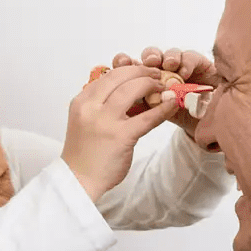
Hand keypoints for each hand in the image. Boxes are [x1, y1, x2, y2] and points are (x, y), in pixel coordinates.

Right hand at [63, 64, 176, 200]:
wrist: (78, 180)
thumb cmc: (83, 154)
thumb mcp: (85, 121)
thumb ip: (100, 105)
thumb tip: (126, 93)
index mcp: (82, 101)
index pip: (107, 75)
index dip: (128, 69)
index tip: (140, 71)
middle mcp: (90, 107)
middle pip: (120, 76)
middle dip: (141, 71)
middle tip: (155, 74)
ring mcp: (105, 121)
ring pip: (132, 89)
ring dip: (151, 84)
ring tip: (163, 87)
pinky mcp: (121, 136)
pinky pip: (147, 117)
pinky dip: (163, 109)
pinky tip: (172, 105)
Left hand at [113, 47, 216, 138]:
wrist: (204, 130)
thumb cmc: (173, 123)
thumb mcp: (148, 119)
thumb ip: (135, 107)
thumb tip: (112, 102)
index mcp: (143, 81)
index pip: (130, 66)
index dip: (124, 62)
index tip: (120, 61)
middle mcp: (162, 71)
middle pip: (151, 56)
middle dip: (147, 57)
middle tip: (148, 61)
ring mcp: (180, 68)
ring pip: (170, 54)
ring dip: (167, 57)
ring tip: (168, 65)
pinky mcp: (201, 67)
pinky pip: (192, 58)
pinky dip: (187, 61)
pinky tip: (184, 70)